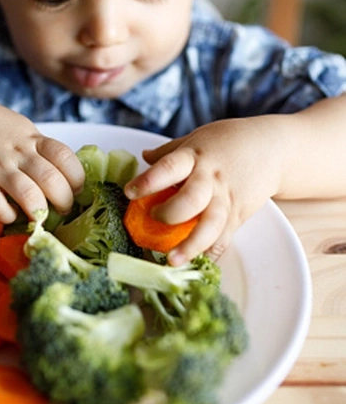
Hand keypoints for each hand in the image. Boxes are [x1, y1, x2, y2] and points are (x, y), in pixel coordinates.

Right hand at [0, 98, 83, 222]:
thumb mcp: (22, 130)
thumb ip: (41, 149)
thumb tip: (65, 175)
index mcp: (33, 139)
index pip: (65, 157)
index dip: (77, 178)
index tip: (77, 190)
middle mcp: (18, 152)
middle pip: (52, 180)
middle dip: (64, 201)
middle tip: (63, 209)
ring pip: (29, 195)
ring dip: (39, 212)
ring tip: (40, 217)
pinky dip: (8, 215)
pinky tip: (10, 215)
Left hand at [125, 117, 285, 264]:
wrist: (275, 149)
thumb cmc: (229, 141)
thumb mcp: (198, 138)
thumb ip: (170, 151)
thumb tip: (144, 156)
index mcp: (195, 157)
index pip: (169, 168)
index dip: (148, 181)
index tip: (129, 192)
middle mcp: (210, 179)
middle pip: (191, 199)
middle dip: (169, 213)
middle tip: (153, 217)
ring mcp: (226, 200)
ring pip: (210, 226)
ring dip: (190, 245)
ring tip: (171, 261)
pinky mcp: (239, 216)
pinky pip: (224, 238)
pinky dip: (210, 253)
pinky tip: (195, 265)